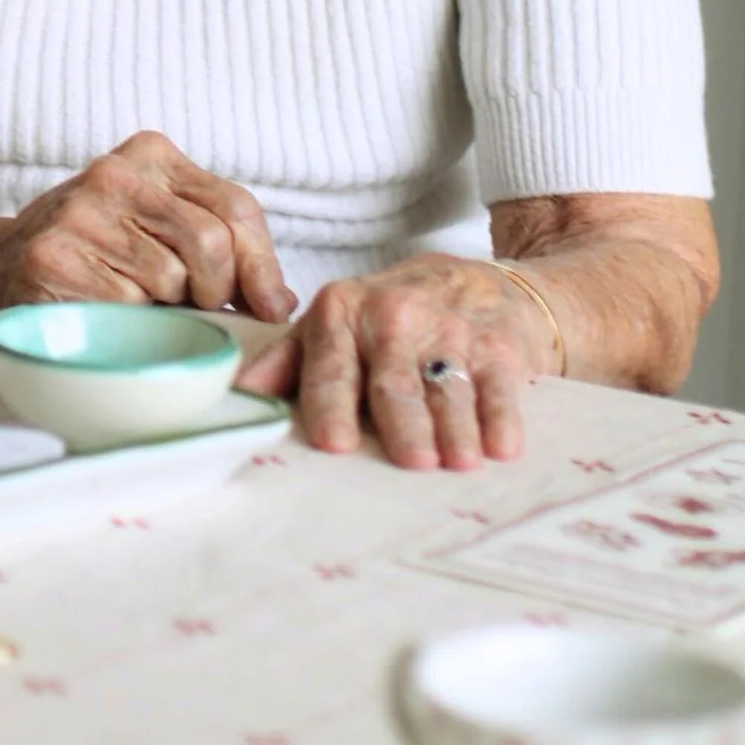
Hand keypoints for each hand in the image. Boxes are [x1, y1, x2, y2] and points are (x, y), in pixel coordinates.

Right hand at [0, 132, 296, 321]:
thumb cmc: (98, 255)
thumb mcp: (160, 227)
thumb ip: (221, 247)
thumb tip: (281, 303)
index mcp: (150, 155)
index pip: (235, 207)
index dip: (261, 266)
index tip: (265, 306)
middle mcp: (113, 173)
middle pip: (210, 243)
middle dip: (215, 292)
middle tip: (192, 308)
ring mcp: (79, 214)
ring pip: (170, 280)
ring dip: (166, 311)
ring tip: (136, 304)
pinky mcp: (54, 259)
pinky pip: (127, 309)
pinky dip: (128, 327)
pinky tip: (105, 315)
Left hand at [236, 253, 560, 469]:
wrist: (479, 282)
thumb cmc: (395, 315)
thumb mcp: (338, 321)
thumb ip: (290, 358)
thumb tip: (242, 393)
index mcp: (342, 311)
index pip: (331, 363)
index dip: (330, 402)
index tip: (333, 442)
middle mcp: (394, 315)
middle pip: (394, 382)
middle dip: (403, 422)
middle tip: (410, 461)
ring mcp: (450, 329)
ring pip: (447, 388)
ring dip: (454, 428)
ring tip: (458, 462)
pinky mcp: (499, 346)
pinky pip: (499, 388)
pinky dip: (501, 419)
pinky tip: (502, 447)